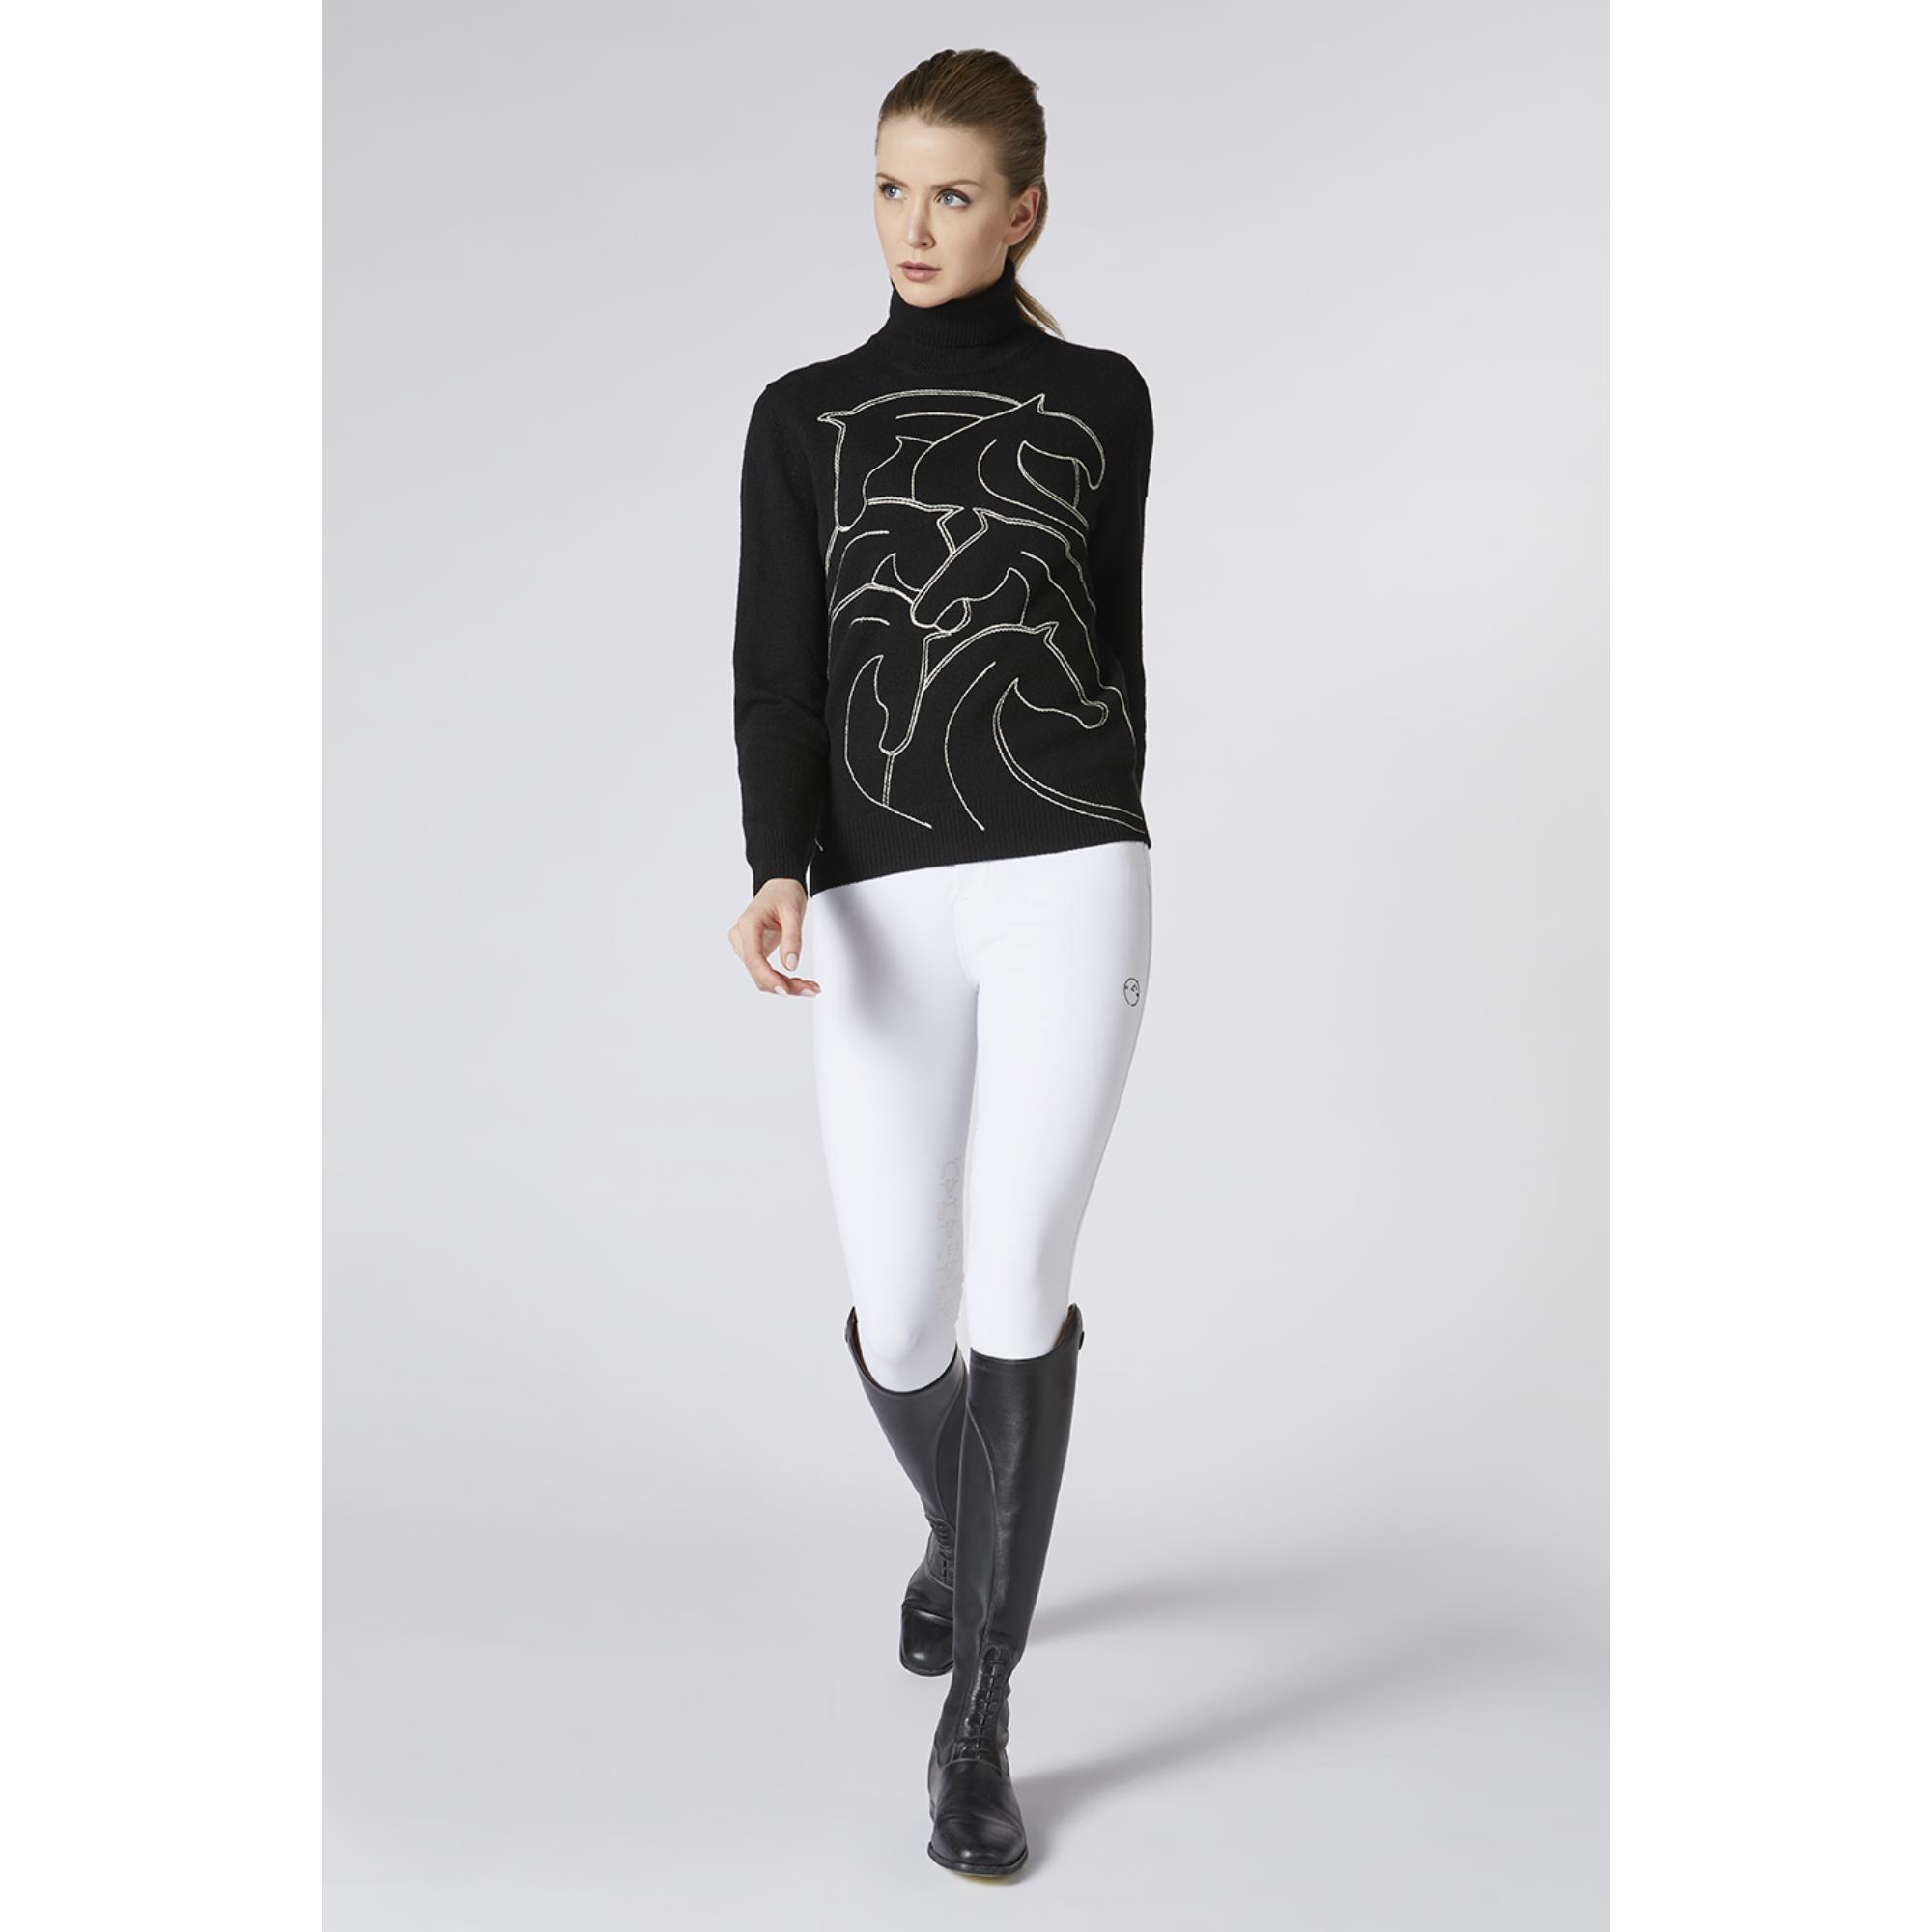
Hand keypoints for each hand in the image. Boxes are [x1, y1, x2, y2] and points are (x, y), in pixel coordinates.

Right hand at [728, 877, 820, 995]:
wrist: (779, 887)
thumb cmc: (784, 894)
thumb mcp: (794, 912)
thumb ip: (792, 939)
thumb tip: (790, 965)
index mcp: (748, 925)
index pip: (754, 958)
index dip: (769, 978)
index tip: (786, 990)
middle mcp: (741, 937)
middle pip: (758, 972)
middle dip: (784, 985)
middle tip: (811, 989)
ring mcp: (745, 946)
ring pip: (761, 976)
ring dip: (785, 986)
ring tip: (810, 987)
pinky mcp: (753, 952)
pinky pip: (764, 972)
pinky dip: (781, 980)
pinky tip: (799, 983)